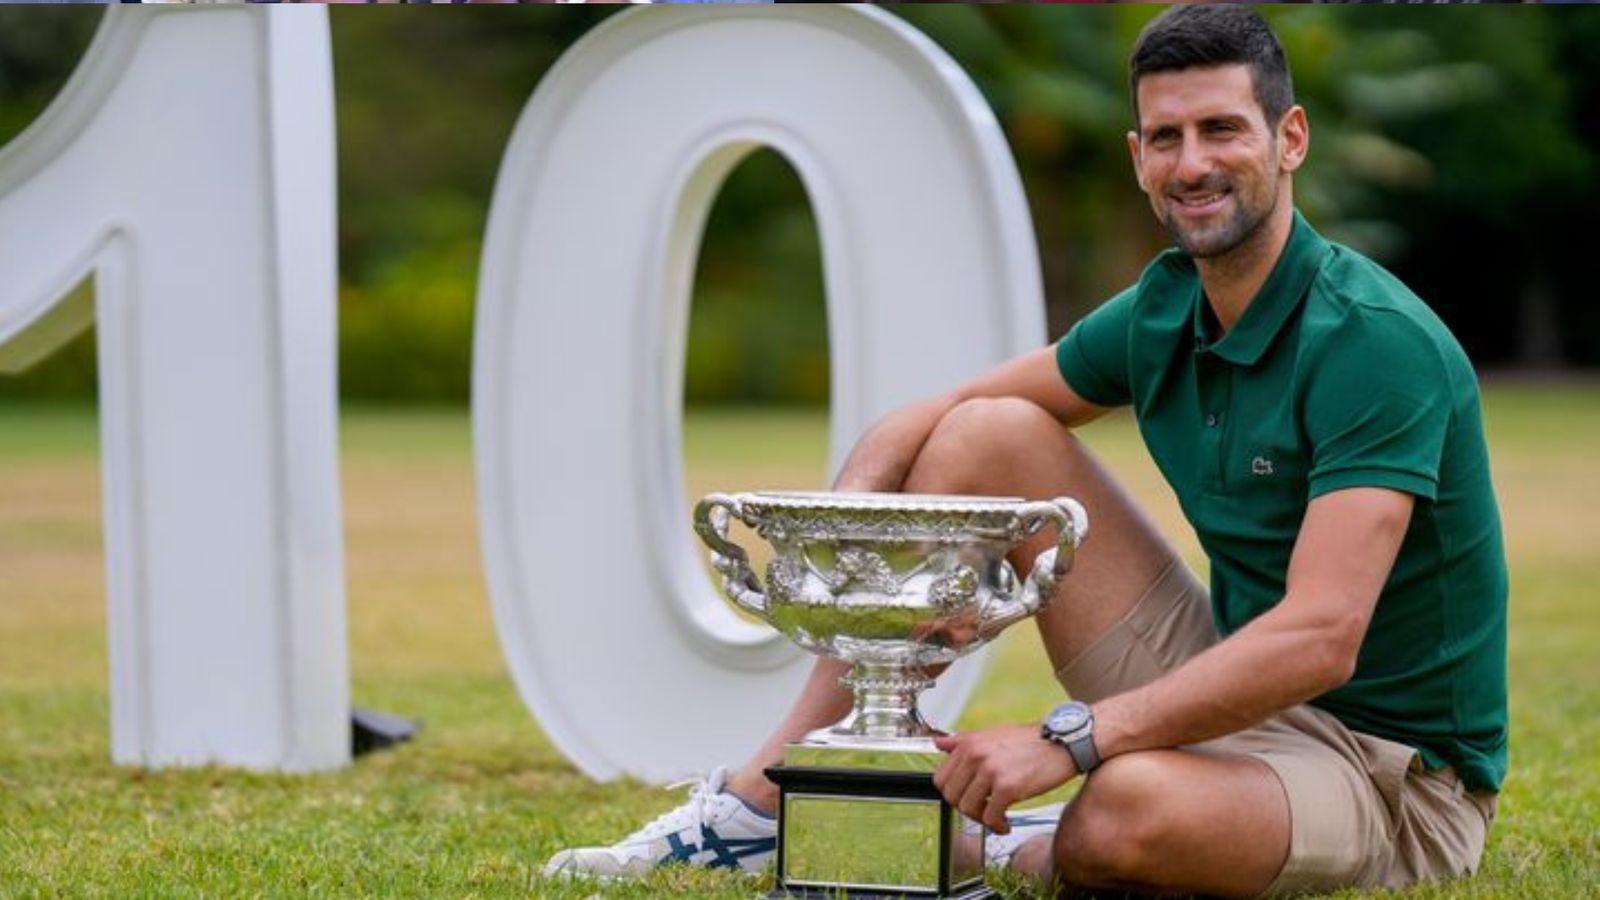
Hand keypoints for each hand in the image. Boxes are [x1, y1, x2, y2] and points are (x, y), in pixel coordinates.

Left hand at [932, 724, 1078, 832]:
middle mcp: (976, 755)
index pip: (941, 778)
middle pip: (951, 796)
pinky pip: (990, 817)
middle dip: (966, 808)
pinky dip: (997, 826)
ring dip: (981, 819)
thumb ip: (963, 740)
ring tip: (995, 817)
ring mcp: (991, 771)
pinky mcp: (1008, 787)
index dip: (953, 793)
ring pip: (968, 808)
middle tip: (982, 810)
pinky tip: (1006, 824)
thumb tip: (938, 743)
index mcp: (969, 743)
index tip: (966, 797)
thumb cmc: (1032, 741)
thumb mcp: (993, 734)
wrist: (1065, 743)